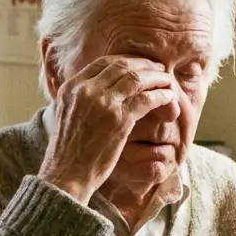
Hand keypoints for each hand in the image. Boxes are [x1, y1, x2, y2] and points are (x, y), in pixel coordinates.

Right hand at [38, 57, 177, 203]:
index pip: (103, 63)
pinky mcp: (118, 119)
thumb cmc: (69, 151)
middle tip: (159, 68)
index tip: (141, 65)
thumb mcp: (68, 115)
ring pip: (136, 79)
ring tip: (168, 81)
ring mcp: (102, 103)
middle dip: (144, 65)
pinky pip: (146, 99)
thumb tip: (102, 88)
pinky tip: (168, 97)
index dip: (127, 61)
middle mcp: (85, 90)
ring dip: (156, 77)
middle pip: (122, 66)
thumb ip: (83, 98)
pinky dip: (160, 95)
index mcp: (71, 87)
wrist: (66, 174)